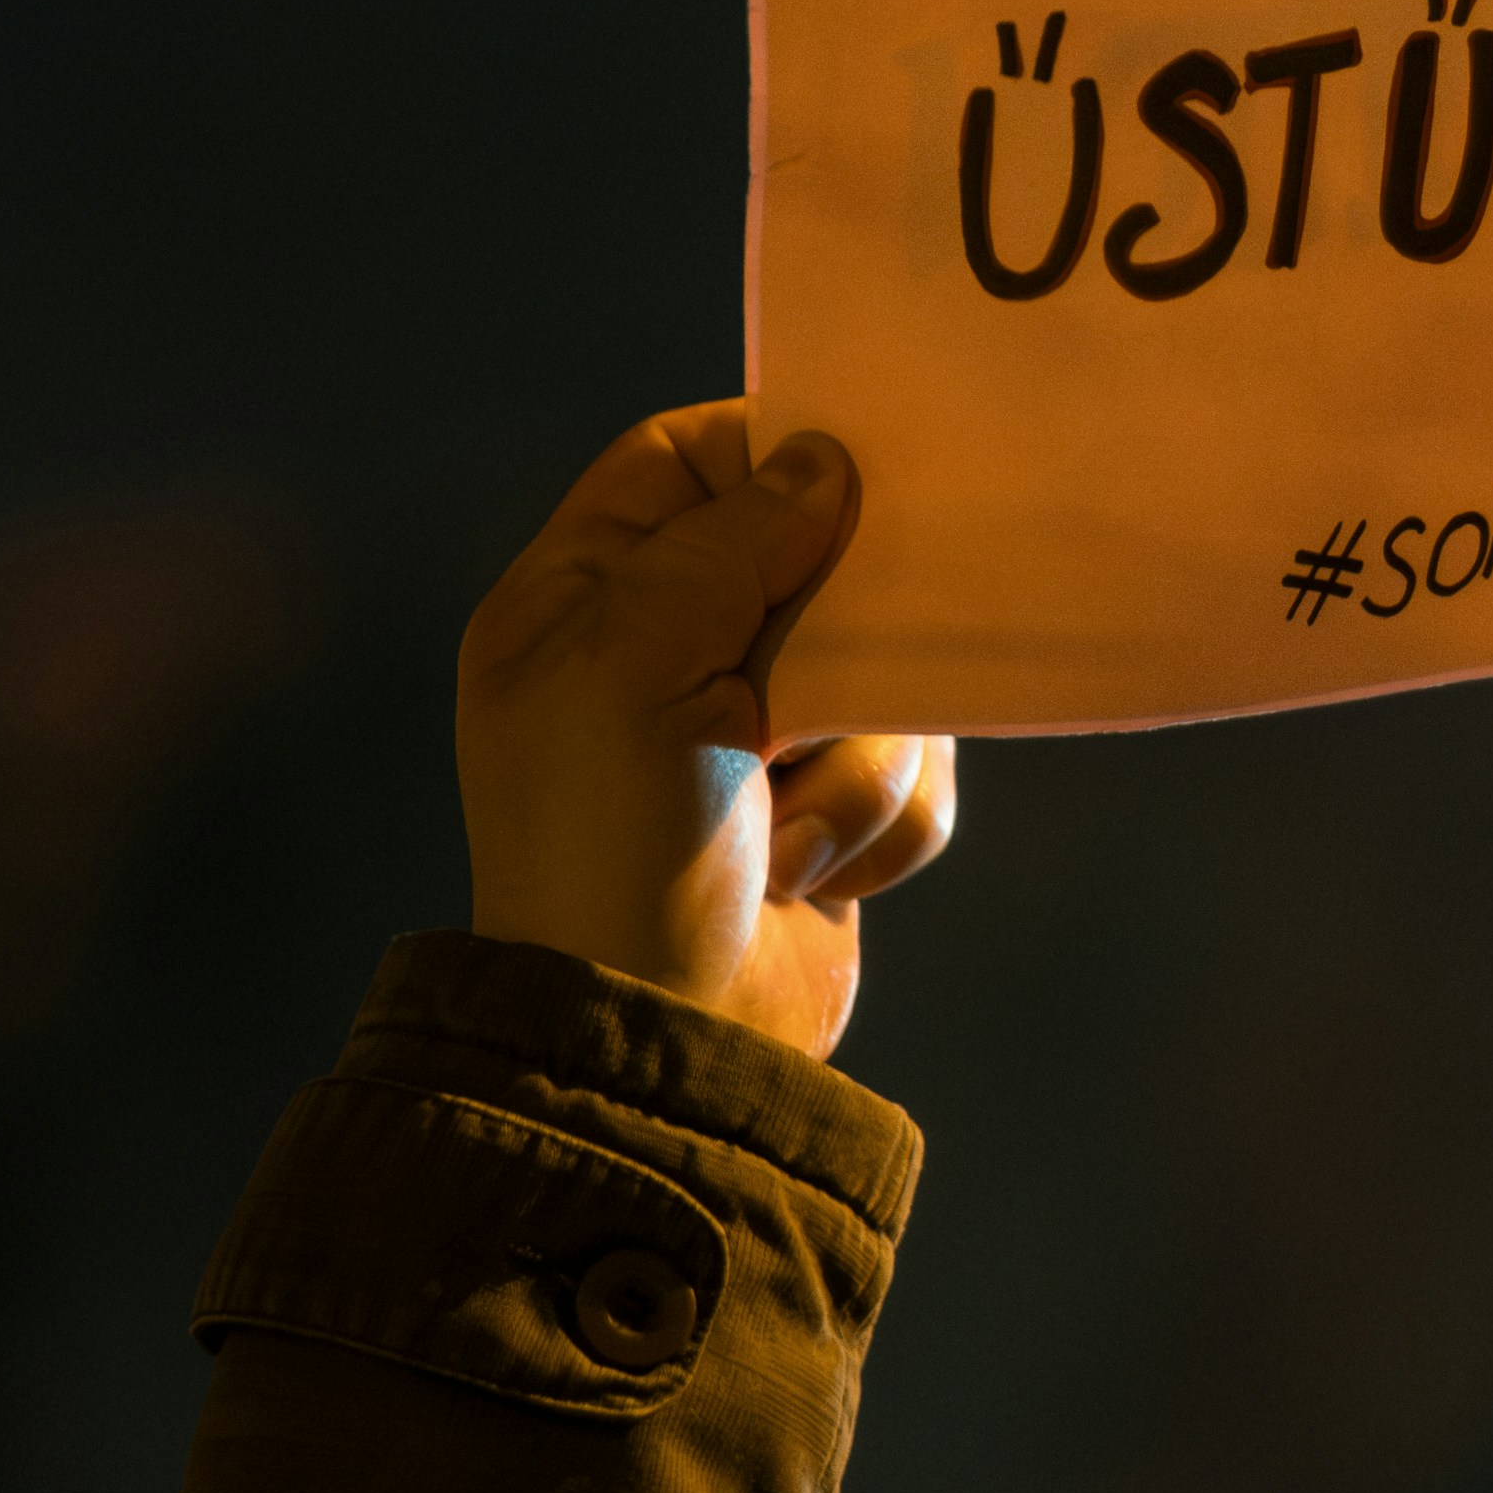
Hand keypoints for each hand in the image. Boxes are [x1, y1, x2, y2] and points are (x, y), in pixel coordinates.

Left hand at [454, 404, 959, 1058]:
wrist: (657, 1046)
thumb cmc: (612, 841)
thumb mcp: (637, 661)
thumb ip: (731, 543)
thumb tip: (824, 461)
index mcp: (580, 605)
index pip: (679, 463)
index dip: (765, 445)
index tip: (855, 453)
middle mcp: (661, 659)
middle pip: (807, 555)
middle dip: (850, 611)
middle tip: (861, 638)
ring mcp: (750, 739)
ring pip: (884, 665)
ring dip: (861, 744)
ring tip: (790, 813)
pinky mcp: (825, 815)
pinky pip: (913, 766)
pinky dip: (881, 815)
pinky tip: (813, 870)